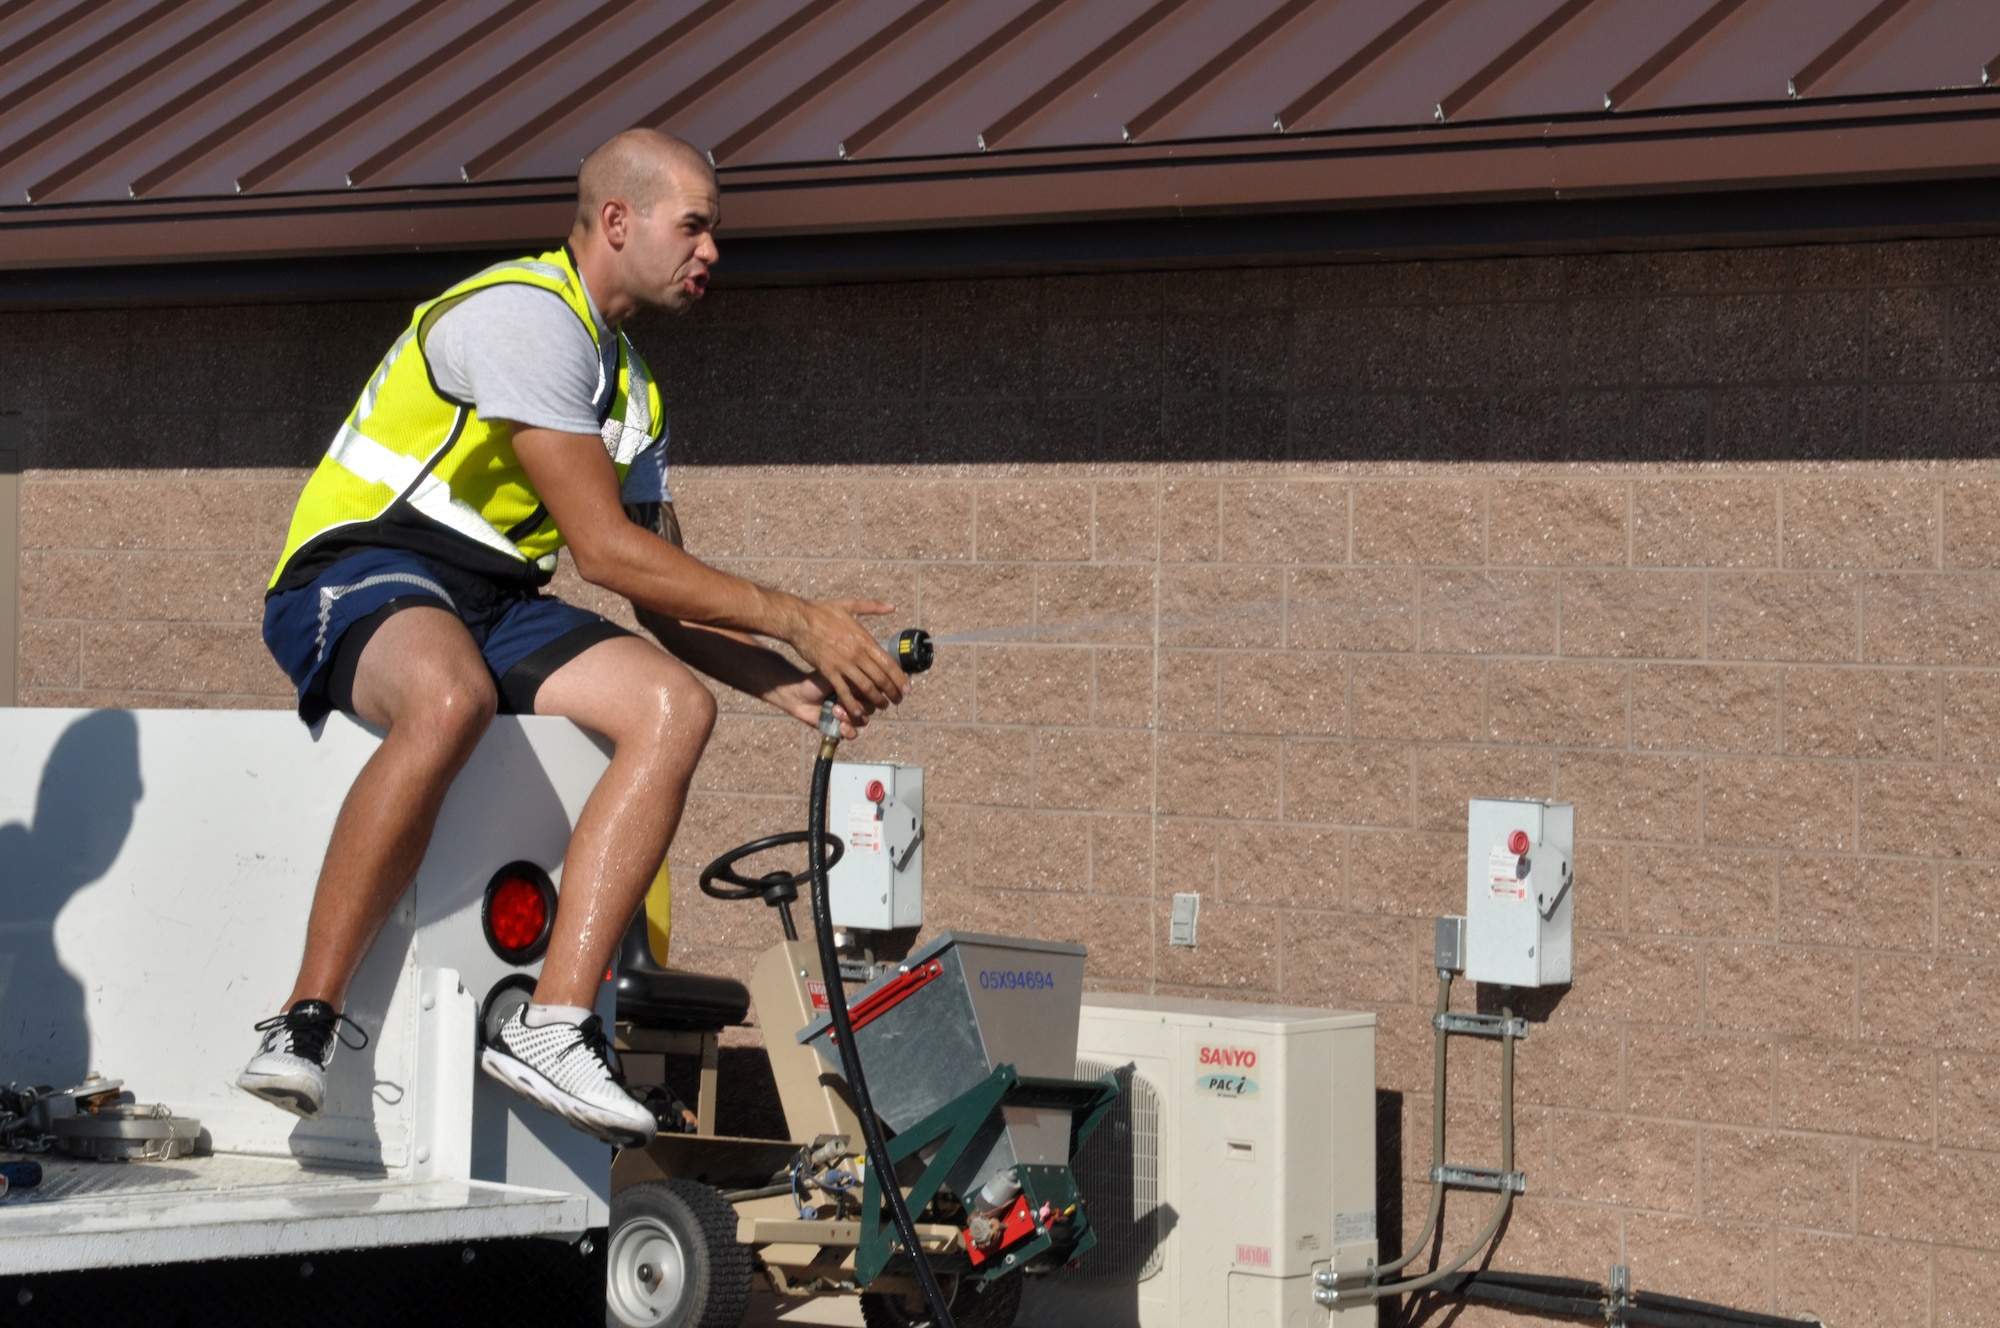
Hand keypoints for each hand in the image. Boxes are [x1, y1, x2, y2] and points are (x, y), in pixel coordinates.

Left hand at [768, 673, 864, 737]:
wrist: (799, 697)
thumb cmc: (816, 683)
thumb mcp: (836, 675)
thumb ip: (854, 680)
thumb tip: (869, 682)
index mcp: (859, 687)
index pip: (875, 692)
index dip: (868, 693)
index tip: (854, 688)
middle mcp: (857, 701)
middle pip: (871, 708)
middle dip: (857, 705)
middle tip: (838, 701)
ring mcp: (850, 715)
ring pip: (863, 721)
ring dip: (850, 717)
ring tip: (834, 712)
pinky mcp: (841, 728)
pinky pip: (853, 734)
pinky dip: (848, 731)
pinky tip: (840, 726)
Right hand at [784, 598, 905, 719]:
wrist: (798, 620)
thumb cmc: (822, 612)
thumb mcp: (850, 605)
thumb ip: (873, 607)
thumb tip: (892, 607)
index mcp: (864, 639)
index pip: (888, 662)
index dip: (899, 677)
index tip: (906, 687)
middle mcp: (857, 653)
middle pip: (881, 678)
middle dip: (892, 692)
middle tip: (898, 700)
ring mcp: (843, 664)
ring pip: (865, 687)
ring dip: (876, 699)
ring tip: (882, 706)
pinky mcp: (828, 671)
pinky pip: (843, 691)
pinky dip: (852, 703)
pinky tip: (858, 712)